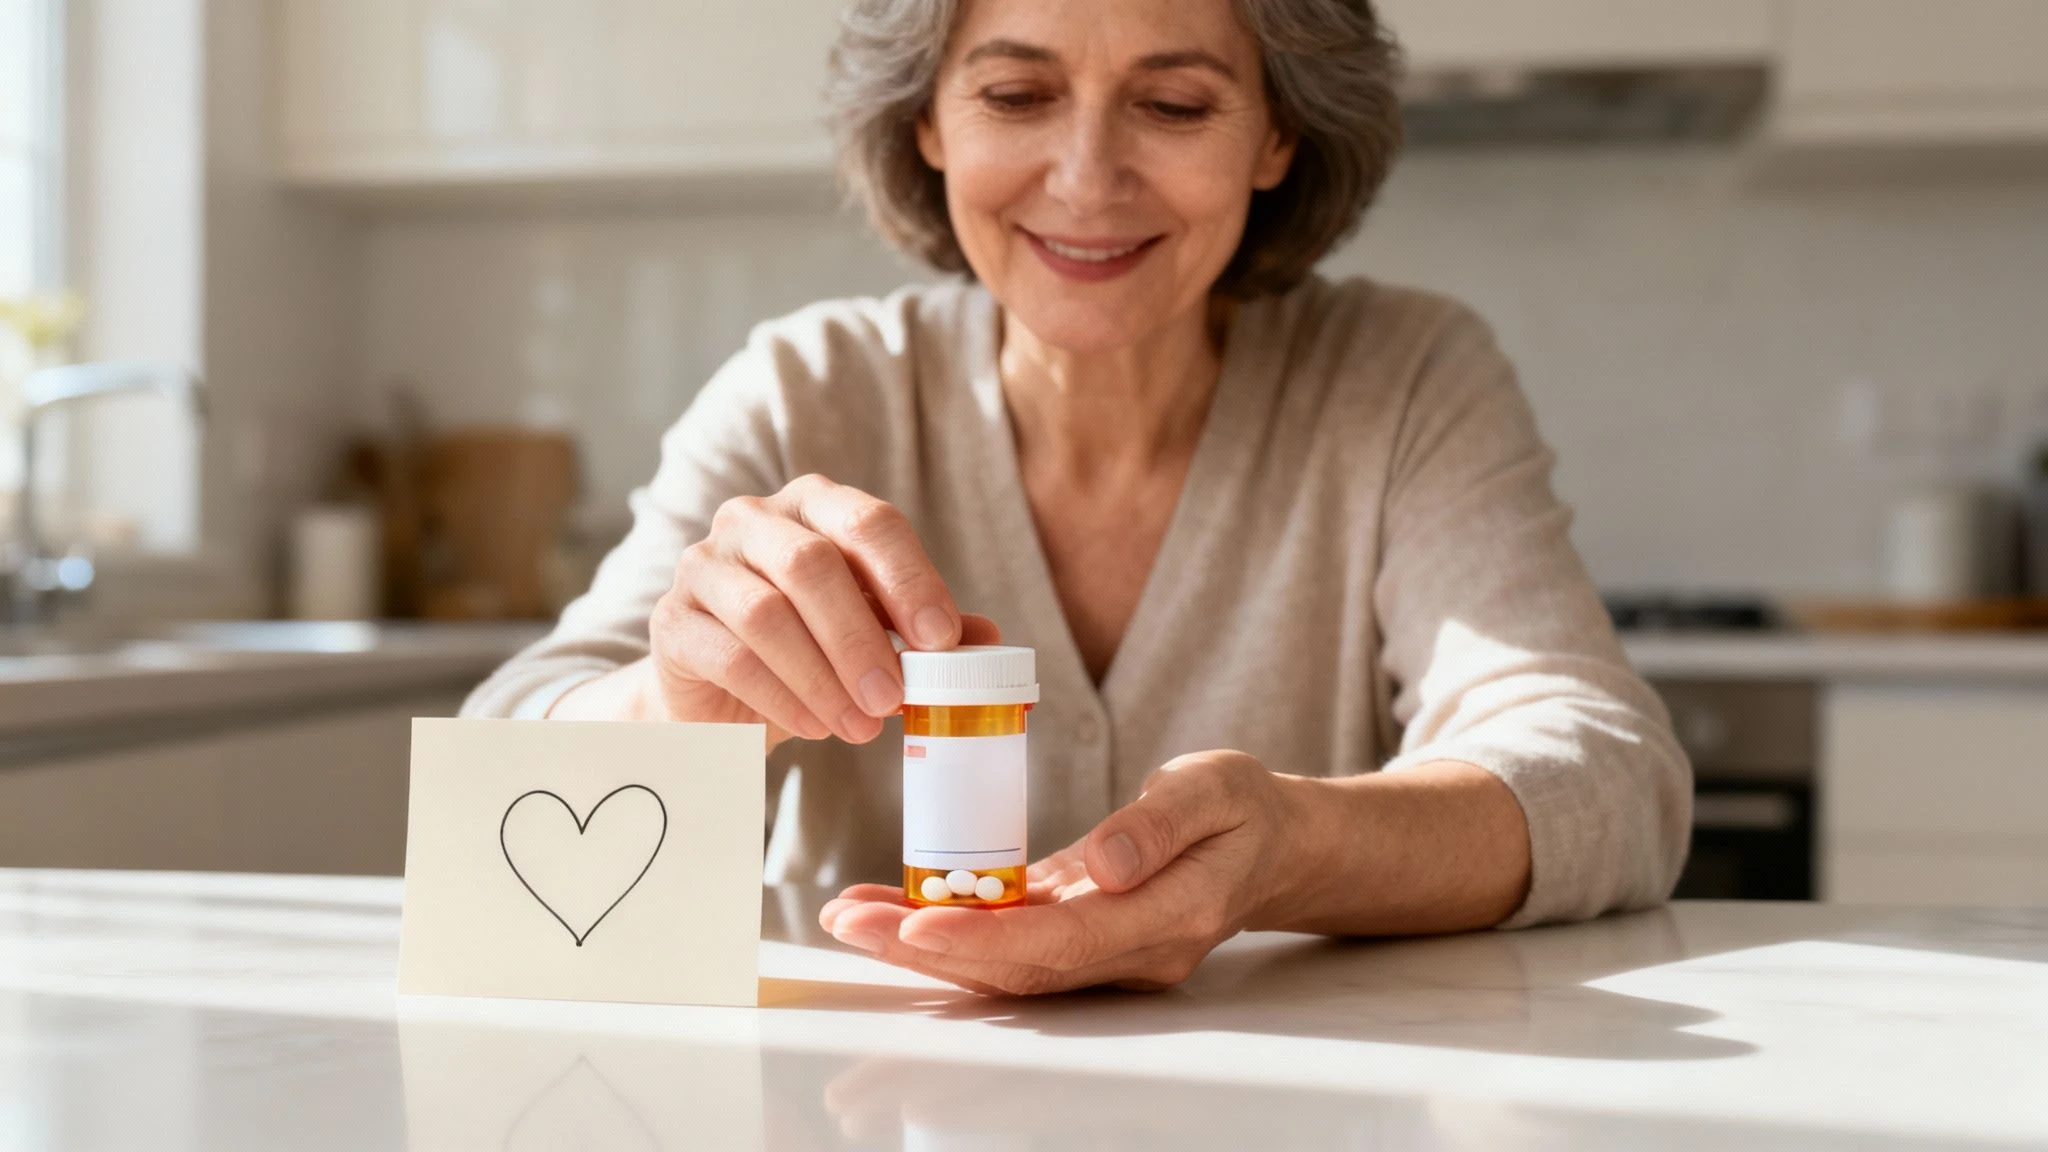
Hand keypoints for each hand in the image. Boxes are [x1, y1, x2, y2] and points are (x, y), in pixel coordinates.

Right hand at [634, 474, 997, 745]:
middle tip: (895, 700)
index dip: (910, 579)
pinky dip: (780, 697)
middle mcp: (754, 520)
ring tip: (860, 727)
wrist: (720, 687)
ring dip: (823, 677)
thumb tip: (988, 639)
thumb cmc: (809, 645)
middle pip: (811, 565)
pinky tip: (812, 727)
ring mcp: (705, 565)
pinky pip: (729, 656)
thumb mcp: (873, 631)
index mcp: (815, 506)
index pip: (868, 522)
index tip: (942, 641)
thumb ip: (924, 630)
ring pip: (767, 613)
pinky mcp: (673, 621)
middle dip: (861, 639)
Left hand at [818, 750, 1303, 993]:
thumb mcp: (1215, 789)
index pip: (1064, 942)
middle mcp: (1131, 952)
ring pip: (1004, 963)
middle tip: (849, 923)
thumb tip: (1102, 866)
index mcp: (1169, 917)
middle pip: (1018, 968)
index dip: (986, 939)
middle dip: (926, 950)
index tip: (916, 924)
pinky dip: (949, 928)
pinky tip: (895, 909)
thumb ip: (1158, 825)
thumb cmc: (1244, 808)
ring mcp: (1105, 953)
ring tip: (851, 917)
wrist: (1273, 845)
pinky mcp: (1081, 934)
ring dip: (923, 945)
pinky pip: (1008, 941)